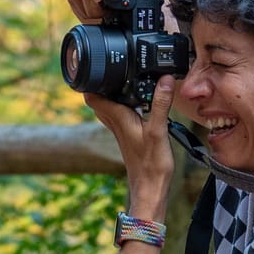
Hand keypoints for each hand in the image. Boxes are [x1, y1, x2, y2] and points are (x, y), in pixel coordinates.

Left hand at [84, 76, 178, 218]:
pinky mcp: (129, 135)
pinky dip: (123, 102)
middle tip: (108, 66)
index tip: (93, 64)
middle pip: (98, 98)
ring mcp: (121, 129)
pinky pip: (120, 113)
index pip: (92, 96)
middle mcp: (115, 123)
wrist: (150, 188)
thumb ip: (160, 104)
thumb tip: (164, 79)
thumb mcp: (158, 130)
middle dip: (100, 82)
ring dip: (112, 92)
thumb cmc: (151, 164)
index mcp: (118, 118)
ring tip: (122, 76)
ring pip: (108, 106)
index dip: (89, 79)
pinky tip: (137, 100)